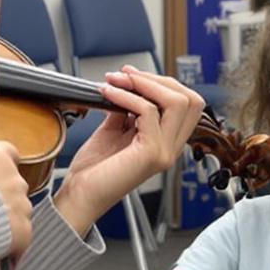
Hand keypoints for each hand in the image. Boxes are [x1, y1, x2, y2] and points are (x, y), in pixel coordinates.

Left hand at [52, 70, 205, 235]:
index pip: (187, 104)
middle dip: (157, 79)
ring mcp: (164, 152)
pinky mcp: (151, 154)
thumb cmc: (93, 169)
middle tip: (125, 75)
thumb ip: (127, 109)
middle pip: (190, 100)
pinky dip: (126, 96)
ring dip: (143, 83)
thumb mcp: (114, 130)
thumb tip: (128, 85)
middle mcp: (171, 148)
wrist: (79, 195)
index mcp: (166, 143)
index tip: (132, 75)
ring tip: (116, 81)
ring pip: (177, 102)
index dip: (162, 83)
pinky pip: (148, 111)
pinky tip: (108, 94)